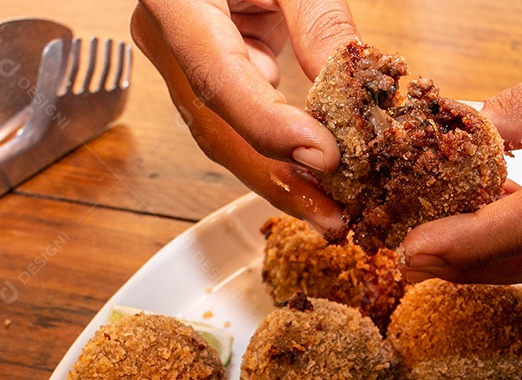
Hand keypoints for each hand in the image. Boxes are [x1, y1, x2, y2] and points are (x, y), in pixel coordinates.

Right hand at [130, 0, 357, 232]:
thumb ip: (320, 22)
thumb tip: (355, 94)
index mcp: (175, 0)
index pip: (219, 80)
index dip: (270, 126)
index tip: (323, 156)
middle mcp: (166, 38)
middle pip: (217, 128)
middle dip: (278, 178)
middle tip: (333, 216)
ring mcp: (181, 58)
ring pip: (225, 135)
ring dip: (279, 176)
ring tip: (331, 210)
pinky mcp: (207, 68)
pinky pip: (239, 120)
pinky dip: (278, 149)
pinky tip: (315, 177)